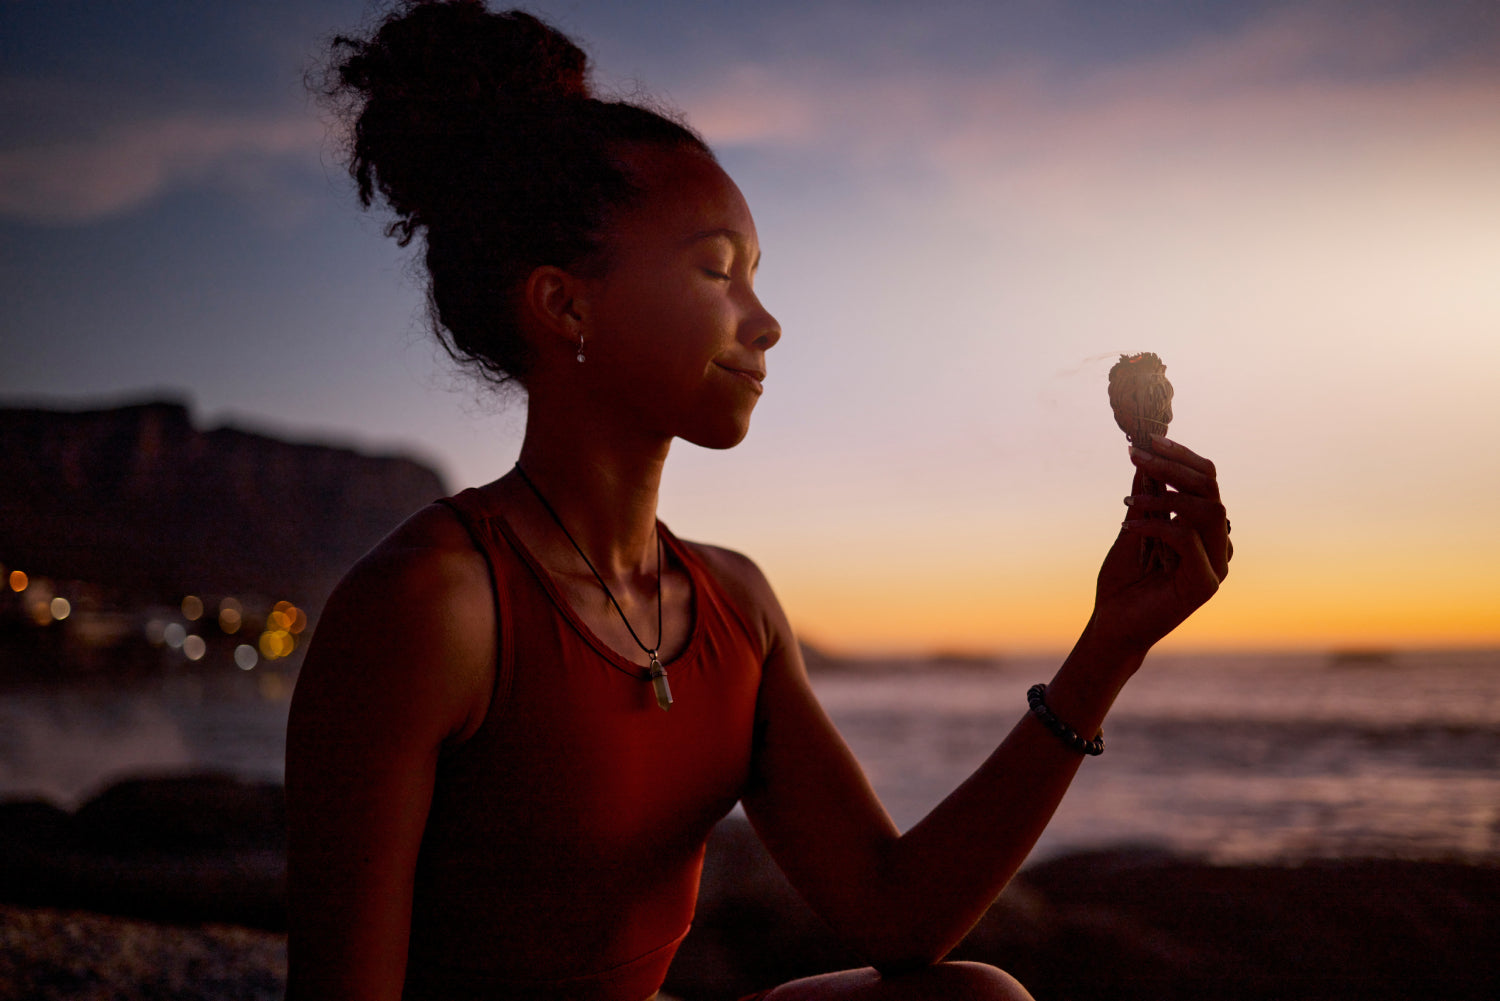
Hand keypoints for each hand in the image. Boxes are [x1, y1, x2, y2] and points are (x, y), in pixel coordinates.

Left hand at [1090, 436, 1230, 654]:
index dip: (1181, 457)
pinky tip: (1127, 527)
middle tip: (1137, 454)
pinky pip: (1187, 540)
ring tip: (1130, 498)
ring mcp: (1216, 564)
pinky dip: (1156, 526)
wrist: (1113, 626)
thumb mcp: (1131, 529)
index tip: (1148, 440)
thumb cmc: (1122, 582)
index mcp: (1203, 529)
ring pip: (1208, 511)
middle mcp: (1216, 544)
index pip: (1206, 480)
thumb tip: (1145, 459)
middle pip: (1211, 489)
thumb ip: (1144, 499)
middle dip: (1174, 466)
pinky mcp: (1206, 584)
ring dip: (1167, 494)